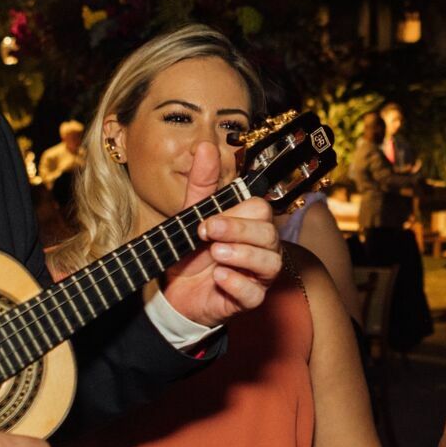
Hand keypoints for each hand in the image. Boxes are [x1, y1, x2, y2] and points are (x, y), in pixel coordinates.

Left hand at [161, 141, 282, 328]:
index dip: (236, 214)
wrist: (175, 292)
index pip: (261, 210)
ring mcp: (258, 275)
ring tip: (215, 254)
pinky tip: (219, 277)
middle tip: (207, 232)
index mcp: (251, 224)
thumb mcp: (191, 214)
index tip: (206, 220)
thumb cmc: (191, 251)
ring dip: (242, 255)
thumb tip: (206, 147)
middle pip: (269, 233)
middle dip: (239, 231)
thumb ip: (202, 183)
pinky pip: (255, 294)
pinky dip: (237, 283)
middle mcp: (261, 248)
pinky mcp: (249, 300)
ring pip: (270, 262)